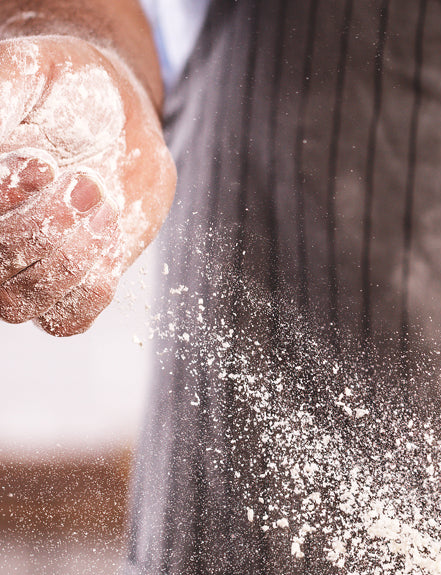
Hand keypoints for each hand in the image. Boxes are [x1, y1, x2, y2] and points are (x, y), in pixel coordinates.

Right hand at [0, 35, 174, 333]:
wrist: (119, 119)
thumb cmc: (61, 89)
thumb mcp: (23, 77)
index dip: (4, 201)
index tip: (39, 162)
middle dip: (44, 227)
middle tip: (84, 180)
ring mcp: (17, 274)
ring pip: (22, 302)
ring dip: (72, 255)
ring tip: (101, 201)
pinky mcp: (66, 293)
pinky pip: (67, 321)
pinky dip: (93, 283)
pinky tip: (107, 235)